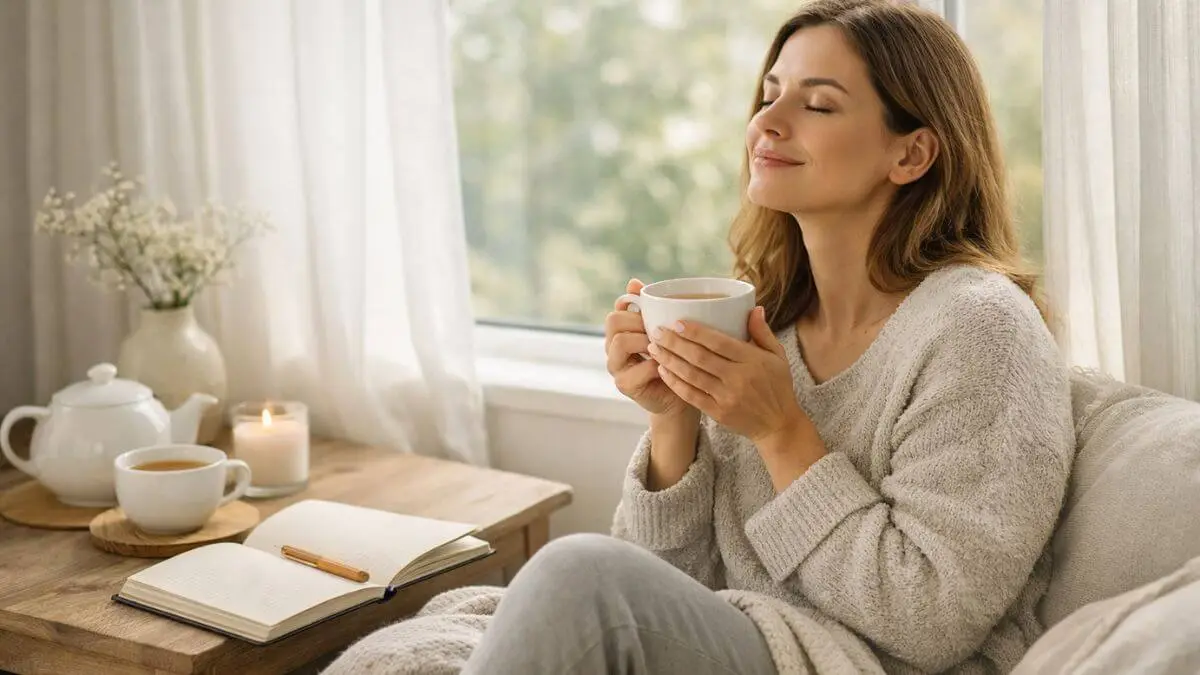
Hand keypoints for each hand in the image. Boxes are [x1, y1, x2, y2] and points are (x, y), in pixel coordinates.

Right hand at [605, 279, 692, 417]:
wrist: (679, 397)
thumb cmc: (674, 361)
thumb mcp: (666, 331)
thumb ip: (653, 309)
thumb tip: (633, 282)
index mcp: (622, 332)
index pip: (616, 309)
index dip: (629, 303)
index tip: (647, 307)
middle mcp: (613, 348)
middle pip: (613, 321)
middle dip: (638, 321)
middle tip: (659, 327)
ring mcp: (616, 367)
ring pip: (619, 342)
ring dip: (643, 340)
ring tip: (661, 345)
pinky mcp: (624, 385)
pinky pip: (635, 369)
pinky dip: (653, 365)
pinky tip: (667, 365)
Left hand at [648, 307, 802, 442]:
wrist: (778, 425)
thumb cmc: (777, 386)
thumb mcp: (778, 356)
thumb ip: (762, 331)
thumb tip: (754, 307)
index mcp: (753, 360)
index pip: (719, 342)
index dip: (696, 332)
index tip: (677, 322)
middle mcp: (738, 378)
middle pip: (700, 357)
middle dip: (674, 343)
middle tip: (656, 332)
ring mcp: (726, 397)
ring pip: (692, 375)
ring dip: (669, 360)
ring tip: (653, 348)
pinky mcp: (718, 412)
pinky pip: (691, 395)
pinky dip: (675, 382)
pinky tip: (662, 370)